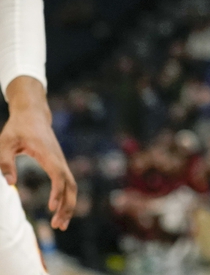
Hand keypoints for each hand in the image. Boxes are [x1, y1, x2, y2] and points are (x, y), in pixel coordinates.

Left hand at [0, 77, 76, 229]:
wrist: (33, 114)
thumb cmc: (17, 129)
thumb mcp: (4, 143)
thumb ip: (5, 162)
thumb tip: (10, 184)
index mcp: (47, 153)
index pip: (57, 174)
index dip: (57, 191)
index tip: (52, 208)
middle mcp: (58, 158)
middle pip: (70, 184)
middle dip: (67, 206)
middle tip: (58, 226)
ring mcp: (61, 161)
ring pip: (71, 185)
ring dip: (69, 205)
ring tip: (60, 224)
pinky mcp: (59, 164)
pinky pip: (67, 183)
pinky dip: (66, 198)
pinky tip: (59, 210)